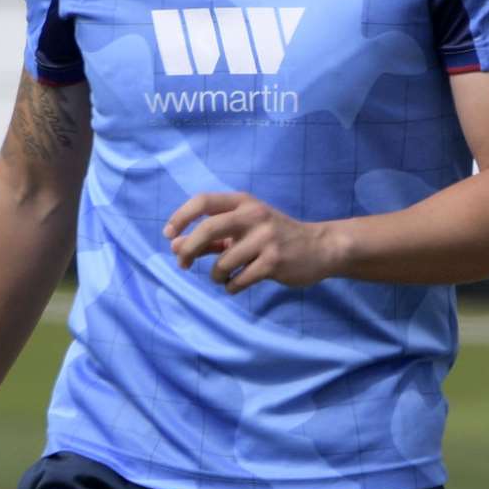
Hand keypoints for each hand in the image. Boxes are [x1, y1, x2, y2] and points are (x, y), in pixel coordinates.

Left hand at [163, 192, 344, 293]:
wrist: (319, 247)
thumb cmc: (274, 237)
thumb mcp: (245, 229)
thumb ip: (212, 238)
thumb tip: (176, 246)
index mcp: (244, 202)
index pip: (203, 201)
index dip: (181, 217)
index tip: (169, 235)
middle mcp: (254, 215)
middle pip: (208, 229)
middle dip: (189, 249)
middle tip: (183, 264)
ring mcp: (265, 238)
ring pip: (222, 262)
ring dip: (215, 275)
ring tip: (222, 277)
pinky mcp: (274, 262)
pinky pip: (238, 280)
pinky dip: (231, 287)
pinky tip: (237, 284)